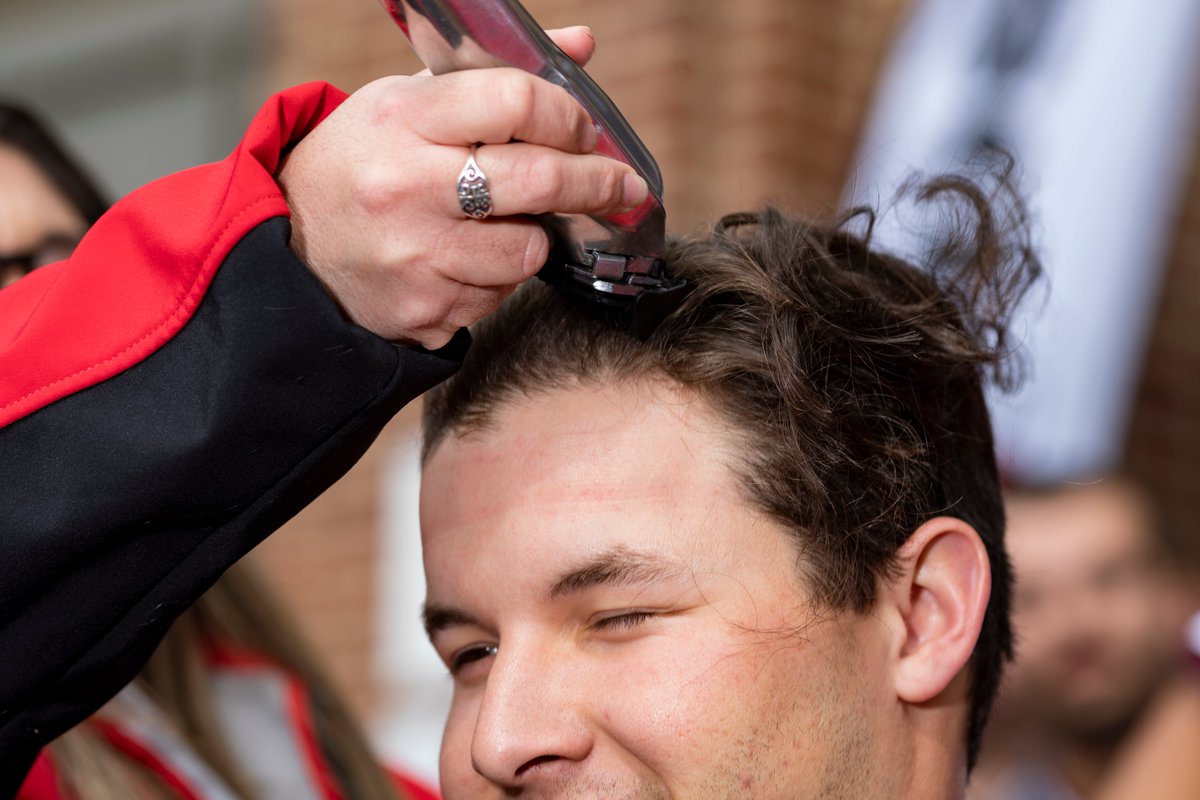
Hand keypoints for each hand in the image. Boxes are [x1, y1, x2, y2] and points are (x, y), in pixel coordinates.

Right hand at [278, 27, 645, 348]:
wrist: (290, 261)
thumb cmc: (358, 169)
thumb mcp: (403, 105)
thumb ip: (492, 77)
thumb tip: (582, 45)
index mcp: (400, 118)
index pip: (514, 101)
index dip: (567, 116)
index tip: (585, 130)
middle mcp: (405, 186)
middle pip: (538, 179)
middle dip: (597, 182)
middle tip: (622, 186)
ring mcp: (414, 255)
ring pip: (527, 249)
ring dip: (535, 237)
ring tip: (506, 224)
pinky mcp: (422, 310)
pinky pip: (498, 295)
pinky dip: (498, 278)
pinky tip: (465, 261)